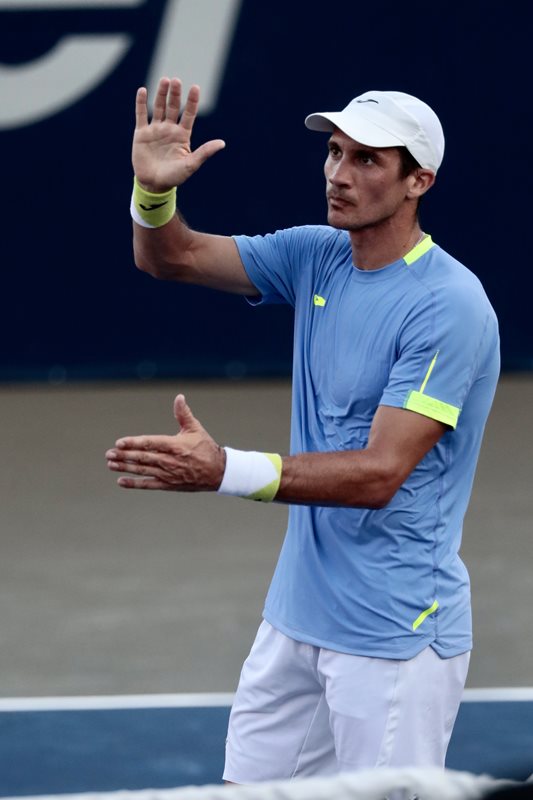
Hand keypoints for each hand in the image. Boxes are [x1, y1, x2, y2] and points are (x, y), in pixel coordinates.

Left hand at [106, 394, 225, 490]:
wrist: (218, 472)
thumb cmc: (206, 448)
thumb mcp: (195, 429)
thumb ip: (183, 414)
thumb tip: (179, 397)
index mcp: (175, 445)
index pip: (151, 443)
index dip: (134, 443)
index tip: (119, 443)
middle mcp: (170, 460)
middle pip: (143, 458)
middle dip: (124, 456)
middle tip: (108, 454)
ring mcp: (168, 474)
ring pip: (143, 470)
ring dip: (125, 467)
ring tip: (111, 464)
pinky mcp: (169, 484)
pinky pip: (149, 484)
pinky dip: (134, 483)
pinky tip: (121, 481)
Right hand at [132, 77, 225, 192]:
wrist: (153, 184)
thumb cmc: (174, 177)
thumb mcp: (191, 165)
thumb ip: (204, 152)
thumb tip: (222, 143)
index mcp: (182, 135)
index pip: (188, 114)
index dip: (192, 101)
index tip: (195, 87)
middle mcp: (169, 129)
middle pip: (173, 107)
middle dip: (175, 94)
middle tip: (176, 80)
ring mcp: (155, 130)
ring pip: (158, 107)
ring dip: (161, 94)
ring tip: (164, 80)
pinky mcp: (141, 133)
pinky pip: (141, 115)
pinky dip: (141, 103)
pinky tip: (143, 90)